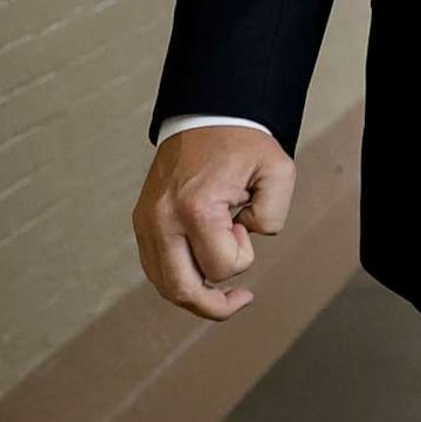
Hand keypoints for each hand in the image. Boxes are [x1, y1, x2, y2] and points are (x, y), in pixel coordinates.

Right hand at [131, 126, 295, 320]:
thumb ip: (273, 217)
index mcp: (195, 208)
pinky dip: (178, 276)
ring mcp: (146, 222)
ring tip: (220, 286)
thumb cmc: (241, 144)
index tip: (243, 227)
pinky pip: (154, 267)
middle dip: (214, 305)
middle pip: (181, 290)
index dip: (243, 257)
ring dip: (195, 292)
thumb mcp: (278, 173)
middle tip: (239, 300)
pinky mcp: (142, 221)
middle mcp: (162, 219)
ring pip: (164, 284)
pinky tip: (200, 270)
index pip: (221, 268)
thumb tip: (243, 239)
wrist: (205, 116)